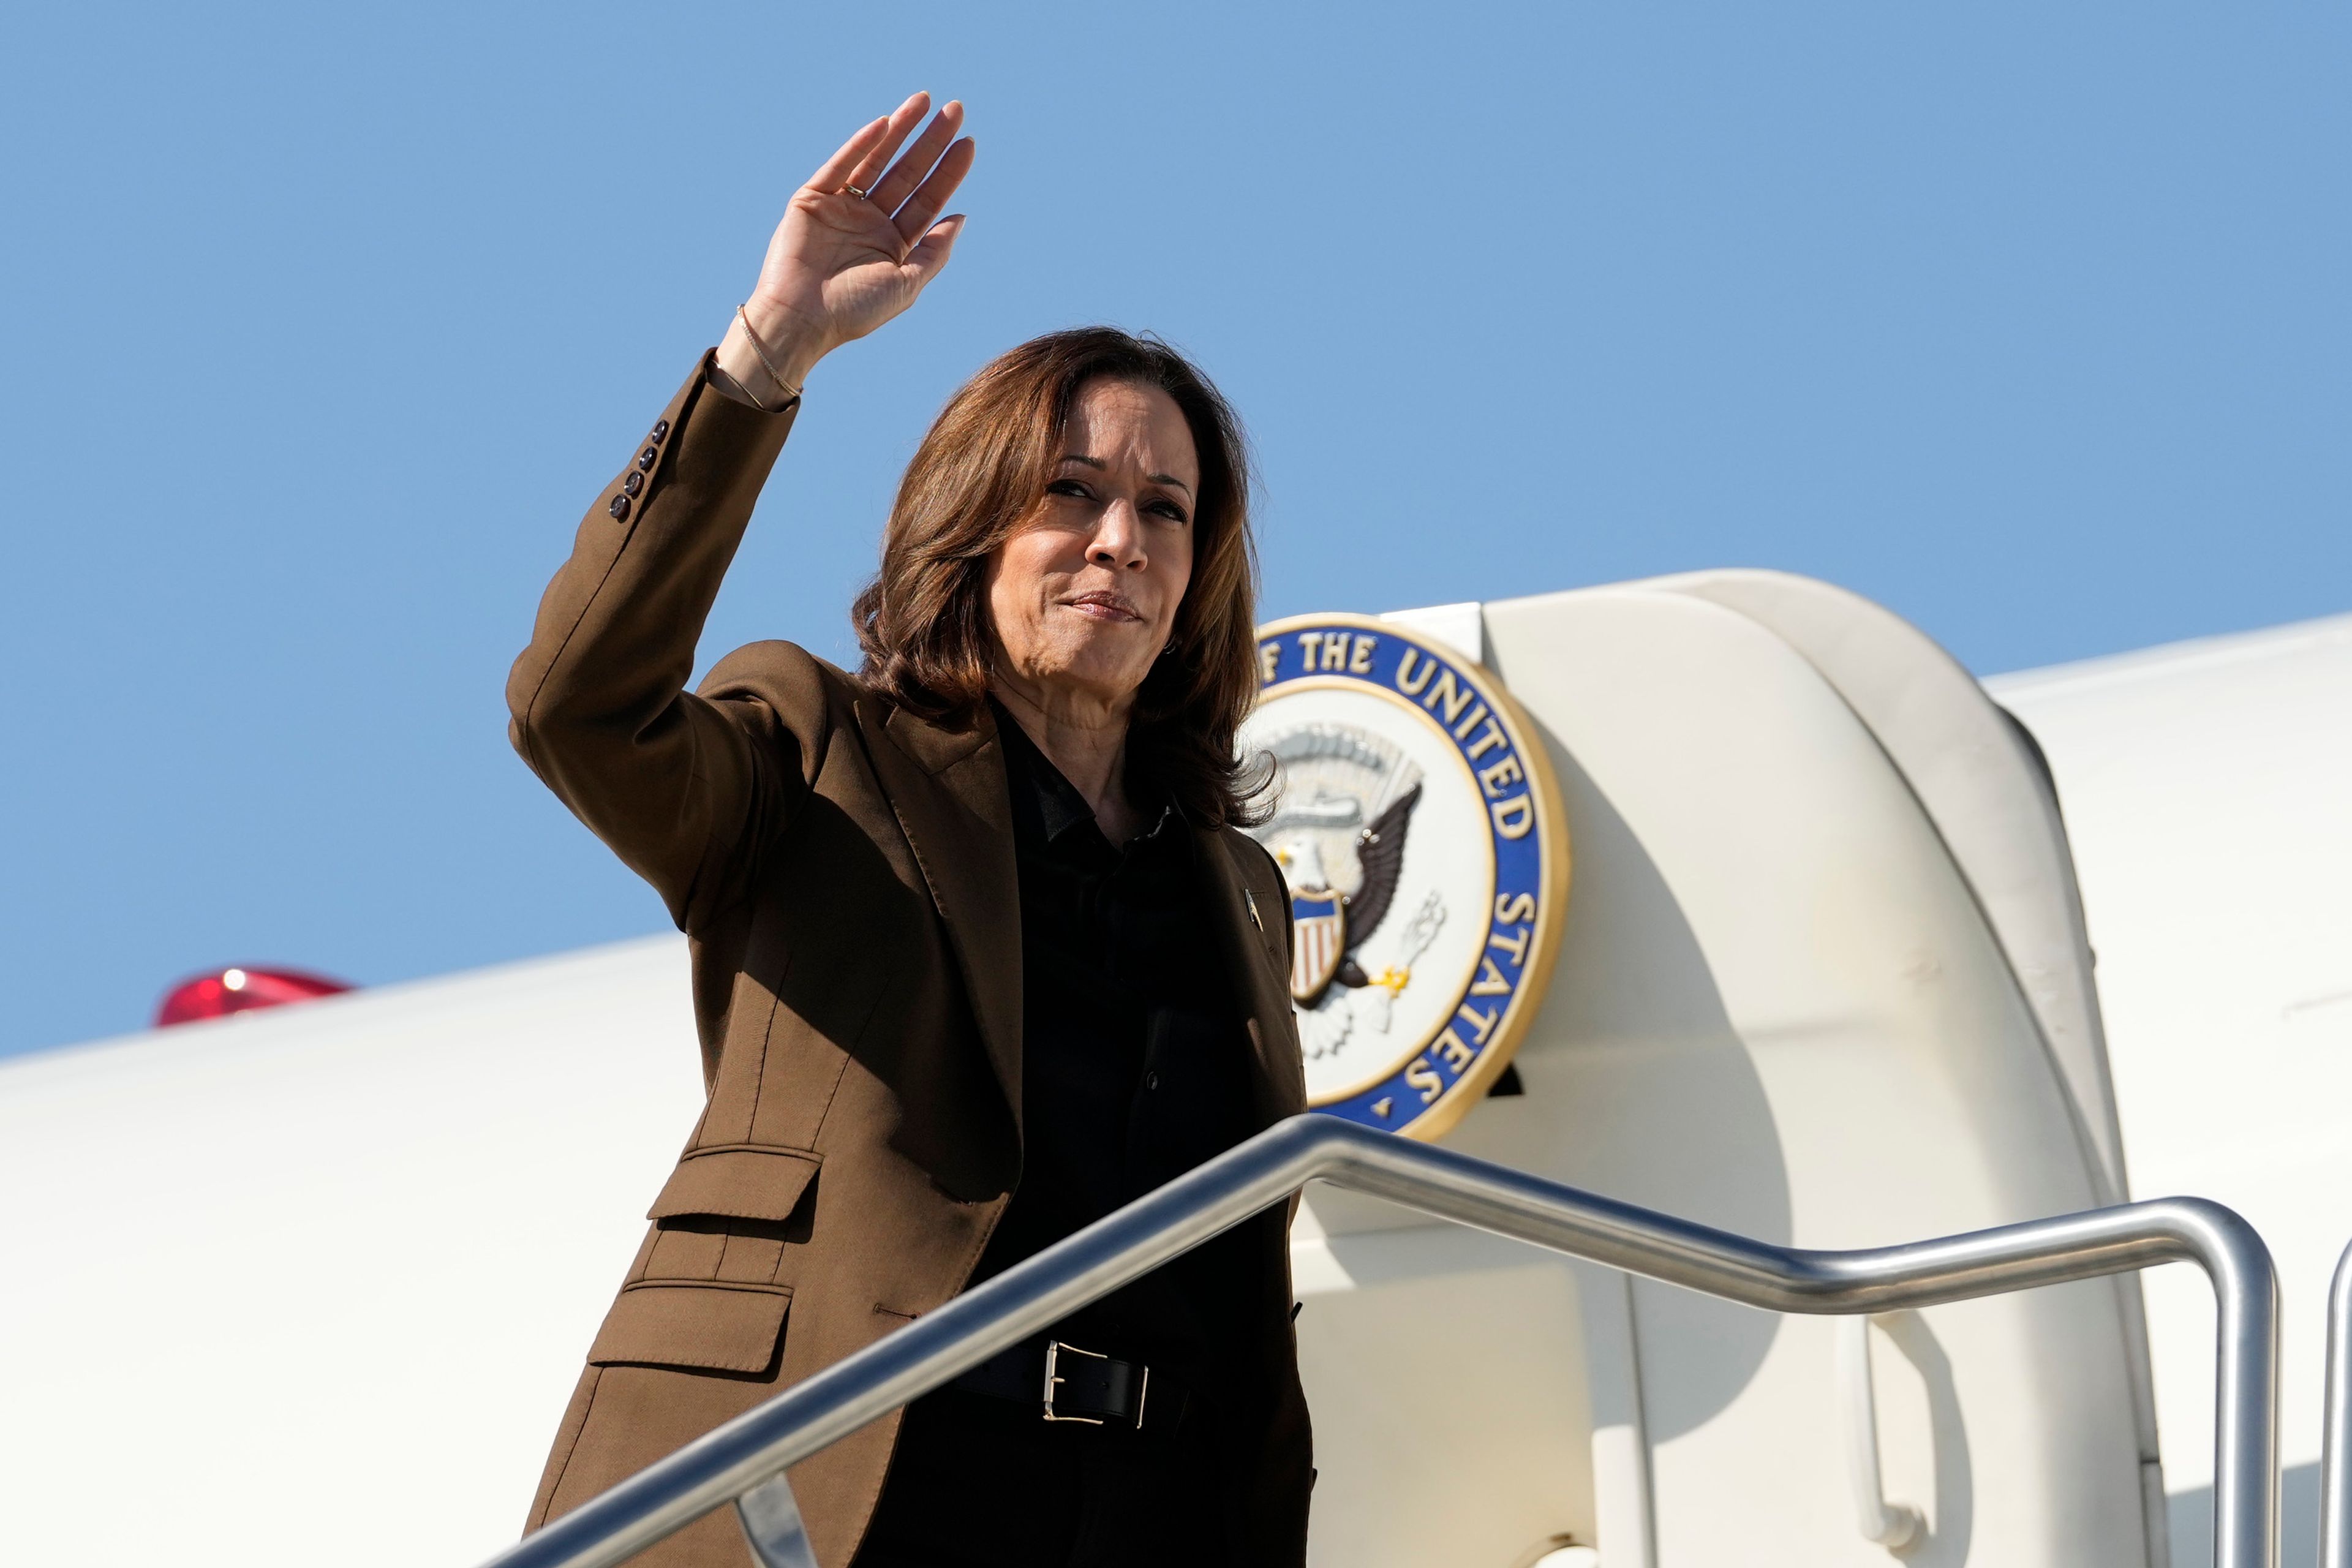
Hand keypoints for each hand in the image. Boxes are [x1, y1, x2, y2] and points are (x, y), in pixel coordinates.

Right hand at [718, 94, 974, 398]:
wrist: (801, 320)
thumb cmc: (854, 311)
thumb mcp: (907, 283)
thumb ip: (935, 250)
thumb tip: (962, 215)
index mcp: (894, 244)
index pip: (928, 199)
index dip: (949, 171)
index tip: (968, 143)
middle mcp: (870, 222)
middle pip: (908, 173)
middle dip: (931, 142)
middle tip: (955, 110)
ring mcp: (841, 207)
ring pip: (877, 161)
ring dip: (900, 130)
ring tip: (925, 102)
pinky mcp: (812, 199)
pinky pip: (840, 166)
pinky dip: (860, 145)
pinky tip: (884, 125)